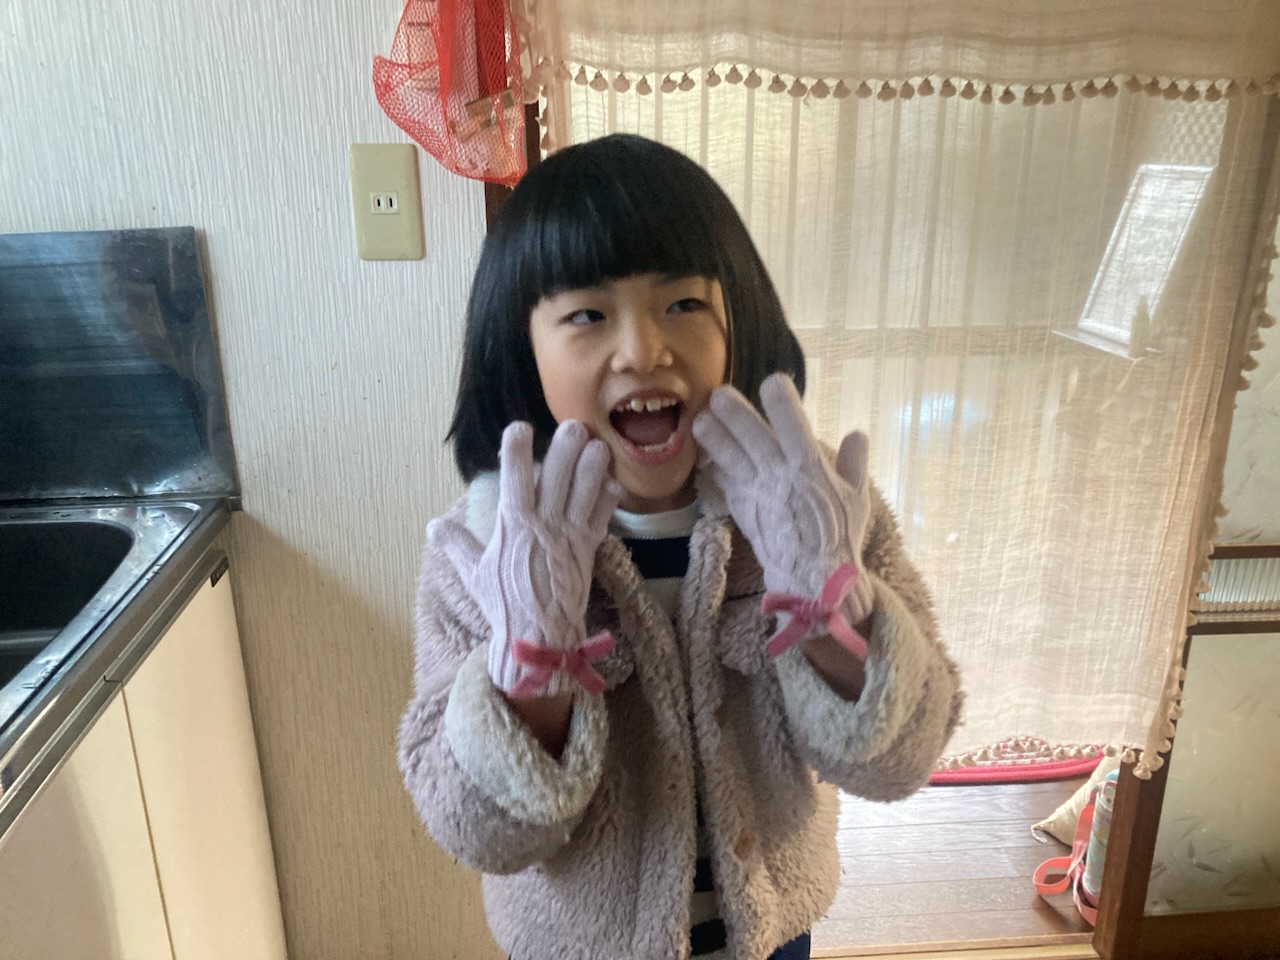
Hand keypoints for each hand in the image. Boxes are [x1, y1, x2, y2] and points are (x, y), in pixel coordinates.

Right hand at [428, 420, 621, 696]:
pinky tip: (611, 480)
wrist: (539, 637)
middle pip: (558, 476)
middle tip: (574, 425)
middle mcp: (544, 524)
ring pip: (585, 490)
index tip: (519, 427)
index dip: (516, 449)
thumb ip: (456, 545)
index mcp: (513, 525)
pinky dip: (607, 498)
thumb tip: (434, 526)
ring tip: (598, 443)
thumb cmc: (503, 604)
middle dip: (566, 446)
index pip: (514, 477)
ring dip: (592, 465)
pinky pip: (603, 517)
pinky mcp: (590, 549)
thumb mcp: (474, 573)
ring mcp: (571, 536)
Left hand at [693, 373, 872, 656]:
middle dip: (733, 411)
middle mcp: (779, 474)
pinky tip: (703, 453)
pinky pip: (723, 480)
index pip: (792, 421)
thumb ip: (855, 462)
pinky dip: (713, 465)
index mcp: (808, 465)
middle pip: (750, 434)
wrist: (813, 579)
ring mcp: (756, 491)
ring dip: (712, 435)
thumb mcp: (857, 497)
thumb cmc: (839, 536)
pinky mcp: (742, 508)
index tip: (773, 382)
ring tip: (699, 418)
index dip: (781, 399)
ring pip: (729, 455)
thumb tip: (857, 433)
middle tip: (718, 393)